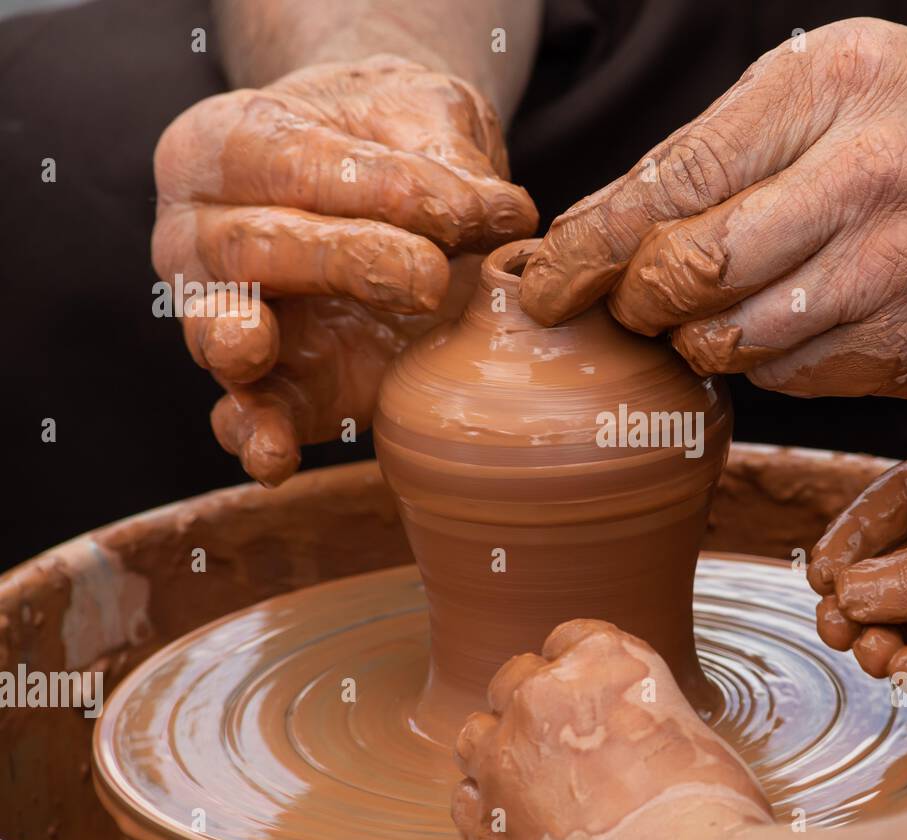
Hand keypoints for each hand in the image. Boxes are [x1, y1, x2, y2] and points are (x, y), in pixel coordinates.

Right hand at [153, 55, 536, 483]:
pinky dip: (255, 438)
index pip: (289, 160)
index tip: (464, 209)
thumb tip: (500, 216)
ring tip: (256, 345)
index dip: (375, 186)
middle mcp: (204, 233)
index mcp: (229, 144)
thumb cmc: (389, 139)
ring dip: (245, 344)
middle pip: (253, 246)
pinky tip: (273, 457)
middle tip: (430, 278)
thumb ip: (446, 153)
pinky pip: (246, 417)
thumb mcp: (419, 113)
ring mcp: (226, 316)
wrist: (388, 187)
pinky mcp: (274, 387)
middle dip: (343, 261)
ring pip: (222, 332)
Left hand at [453, 619, 770, 839]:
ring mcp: (507, 756)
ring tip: (532, 775)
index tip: (592, 691)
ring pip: (476, 733)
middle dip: (536, 703)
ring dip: (500, 747)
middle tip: (565, 738)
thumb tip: (638, 736)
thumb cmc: (707, 804)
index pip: (571, 638)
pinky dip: (484, 803)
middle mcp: (543, 695)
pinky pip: (465, 798)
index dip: (581, 667)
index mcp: (603, 659)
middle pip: (517, 677)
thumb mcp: (690, 727)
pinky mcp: (489, 818)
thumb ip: (647, 714)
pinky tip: (515, 815)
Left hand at [518, 18, 906, 397]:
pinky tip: (792, 329)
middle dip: (631, 301)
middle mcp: (859, 182)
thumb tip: (628, 215)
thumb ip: (746, 140)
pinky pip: (796, 378)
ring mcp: (891, 277)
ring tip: (705, 316)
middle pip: (687, 271)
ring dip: (696, 341)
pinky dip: (769, 365)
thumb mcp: (862, 79)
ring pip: (734, 341)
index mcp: (831, 90)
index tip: (546, 278)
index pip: (670, 182)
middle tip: (621, 304)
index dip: (589, 244)